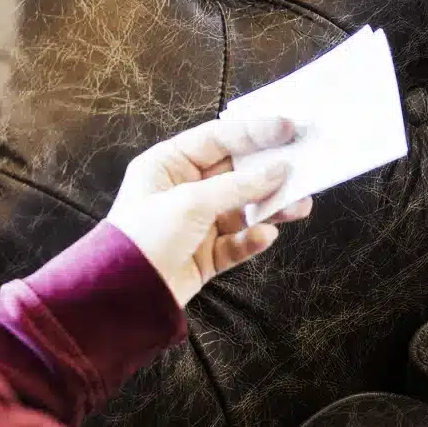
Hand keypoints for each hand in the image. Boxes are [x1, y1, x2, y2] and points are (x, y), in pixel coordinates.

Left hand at [107, 116, 313, 305]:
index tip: (290, 129)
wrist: (123, 297)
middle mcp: (183, 190)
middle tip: (304, 167)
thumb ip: (238, 186)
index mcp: (168, 164)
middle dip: (270, 173)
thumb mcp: (191, 202)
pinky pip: (237, 242)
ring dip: (271, 207)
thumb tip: (278, 171)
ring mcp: (196, 224)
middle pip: (236, 173)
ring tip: (299, 206)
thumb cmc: (144, 238)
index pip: (218, 139)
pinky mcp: (205, 255)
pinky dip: (253, 239)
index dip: (255, 132)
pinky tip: (266, 236)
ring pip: (243, 209)